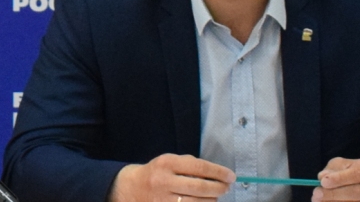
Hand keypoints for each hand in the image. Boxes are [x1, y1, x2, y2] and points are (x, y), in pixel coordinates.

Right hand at [109, 153, 235, 201]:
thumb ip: (189, 164)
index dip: (218, 172)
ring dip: (210, 201)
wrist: (129, 189)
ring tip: (216, 196)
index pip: (199, 167)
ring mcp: (162, 200)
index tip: (231, 176)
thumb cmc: (156, 173)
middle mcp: (164, 182)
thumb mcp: (168, 161)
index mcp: (167, 163)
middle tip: (227, 187)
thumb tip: (216, 173)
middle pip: (199, 188)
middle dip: (218, 188)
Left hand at [312, 157, 359, 201]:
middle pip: (358, 192)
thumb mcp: (344, 165)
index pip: (359, 173)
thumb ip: (333, 169)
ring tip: (319, 201)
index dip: (341, 178)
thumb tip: (322, 177)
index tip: (323, 182)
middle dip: (335, 194)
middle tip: (316, 194)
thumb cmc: (354, 172)